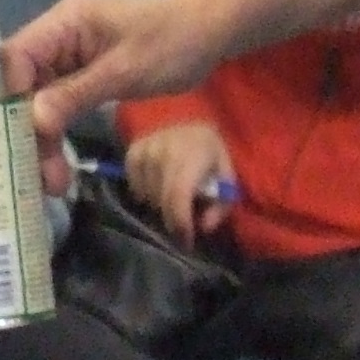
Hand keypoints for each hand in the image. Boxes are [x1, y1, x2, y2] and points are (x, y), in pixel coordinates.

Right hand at [2, 0, 235, 178]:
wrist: (210, 35)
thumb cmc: (171, 44)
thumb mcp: (124, 72)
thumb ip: (75, 93)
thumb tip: (33, 120)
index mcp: (64, 22)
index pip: (17, 56)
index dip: (16, 94)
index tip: (31, 133)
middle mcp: (57, 37)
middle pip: (24, 84)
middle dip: (30, 130)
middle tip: (43, 175)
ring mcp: (68, 57)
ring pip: (38, 100)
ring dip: (43, 139)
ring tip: (54, 182)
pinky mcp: (81, 75)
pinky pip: (57, 105)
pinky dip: (58, 132)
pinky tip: (60, 162)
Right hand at [124, 123, 237, 241]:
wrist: (189, 118)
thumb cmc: (210, 153)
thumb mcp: (227, 178)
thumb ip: (221, 205)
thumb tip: (203, 228)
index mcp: (193, 155)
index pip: (179, 194)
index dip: (180, 221)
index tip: (186, 240)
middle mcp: (165, 150)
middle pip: (161, 199)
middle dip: (172, 220)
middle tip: (181, 227)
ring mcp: (146, 149)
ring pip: (146, 195)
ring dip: (158, 205)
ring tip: (170, 202)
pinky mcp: (133, 150)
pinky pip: (133, 185)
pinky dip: (143, 193)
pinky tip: (156, 188)